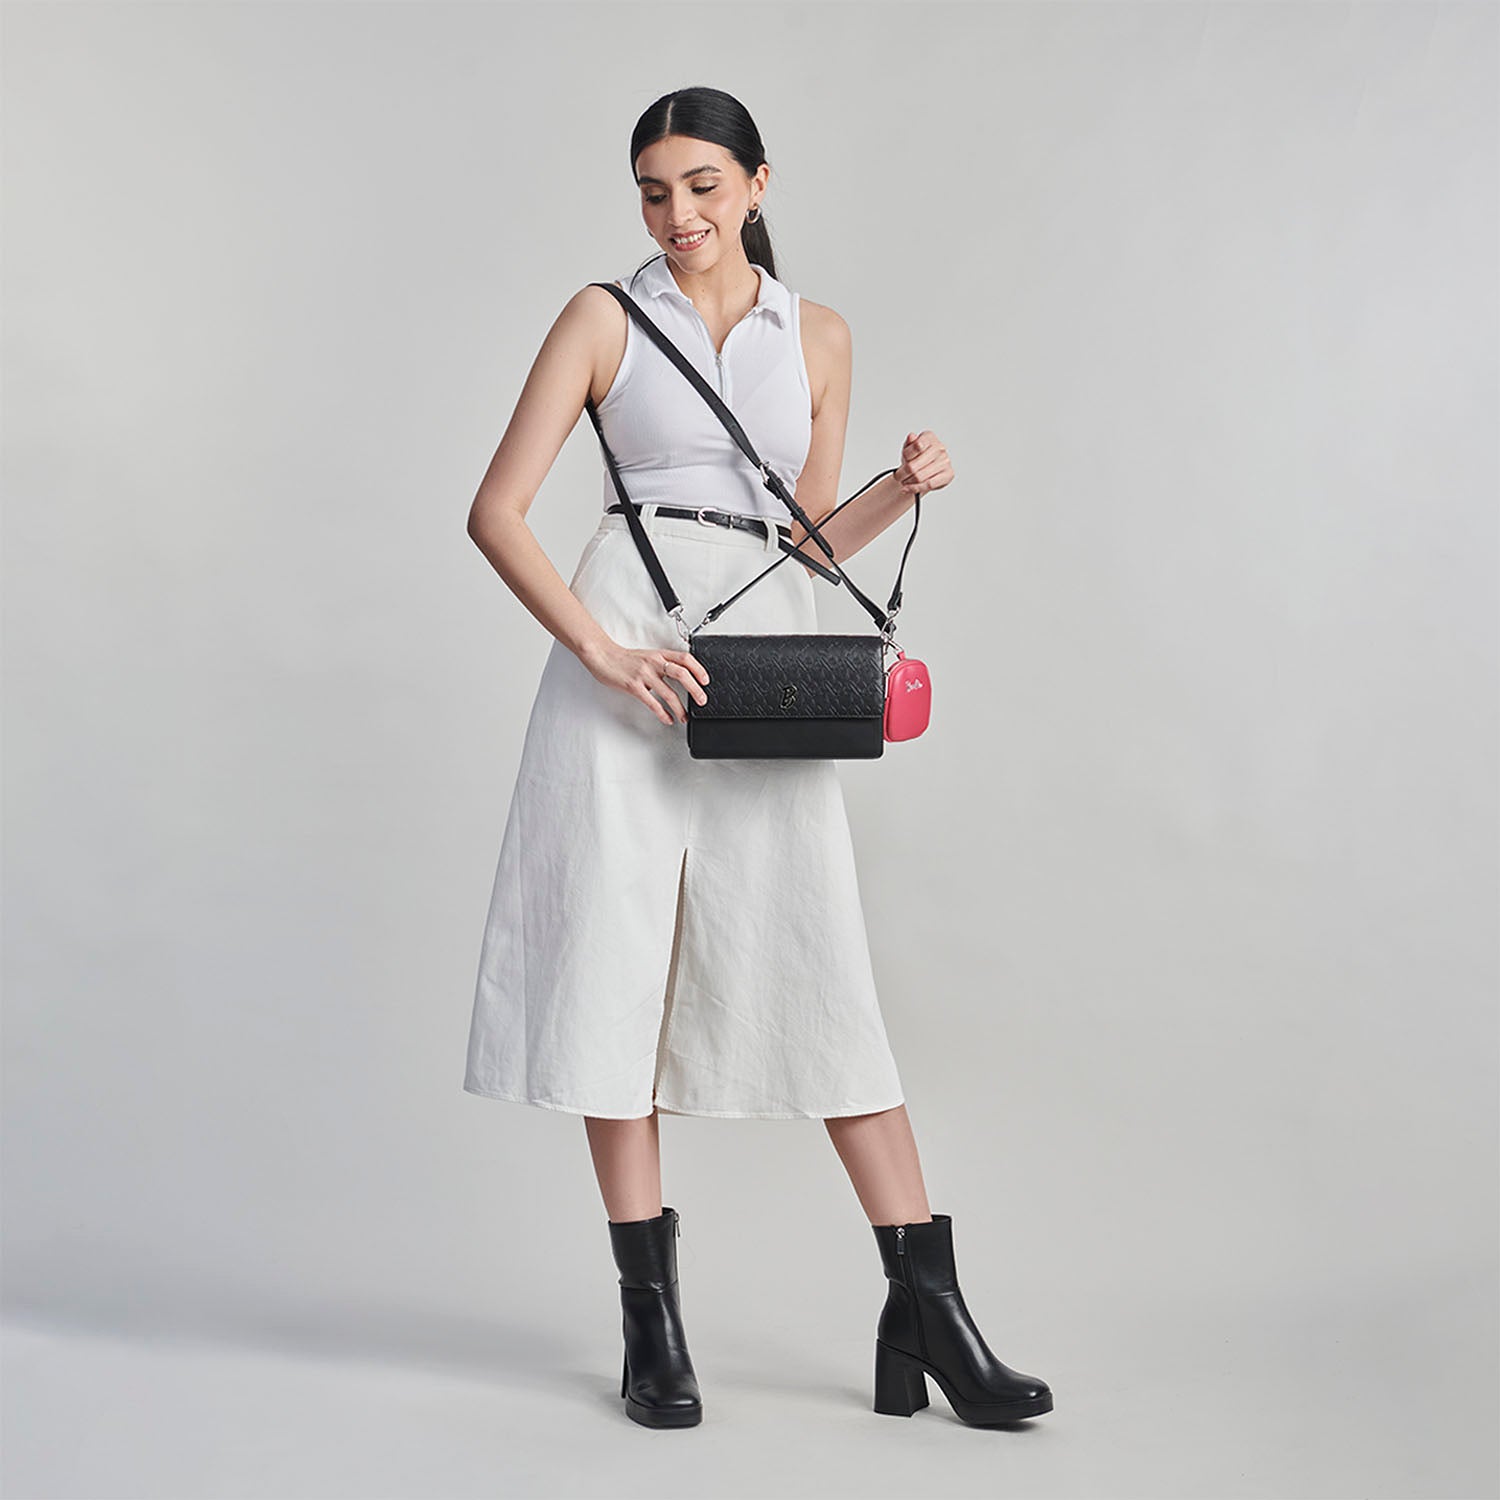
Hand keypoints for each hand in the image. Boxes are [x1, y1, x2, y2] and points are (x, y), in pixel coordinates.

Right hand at [583, 639, 709, 726]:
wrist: (602, 656)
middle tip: (702, 701)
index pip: (685, 659)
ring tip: (685, 716)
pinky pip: (652, 702)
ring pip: (668, 693)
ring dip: (680, 707)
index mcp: (659, 655)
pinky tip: (667, 718)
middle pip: (682, 674)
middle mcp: (654, 663)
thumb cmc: (624, 659)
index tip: (706, 681)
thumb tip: (679, 677)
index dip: (699, 669)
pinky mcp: (634, 686)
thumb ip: (662, 664)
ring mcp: (644, 674)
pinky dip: (662, 713)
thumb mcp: (648, 656)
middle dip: (695, 689)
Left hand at [896, 430, 953, 498]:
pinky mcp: (948, 474)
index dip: (906, 456)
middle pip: (914, 466)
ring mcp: (945, 461)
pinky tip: (908, 488)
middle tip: (898, 476)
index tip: (903, 461)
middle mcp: (940, 447)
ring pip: (919, 476)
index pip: (916, 446)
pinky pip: (928, 484)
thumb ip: (908, 444)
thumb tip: (911, 437)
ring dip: (907, 482)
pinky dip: (915, 488)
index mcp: (929, 437)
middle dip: (902, 473)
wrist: (921, 470)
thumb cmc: (914, 458)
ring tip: (904, 482)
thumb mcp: (907, 449)